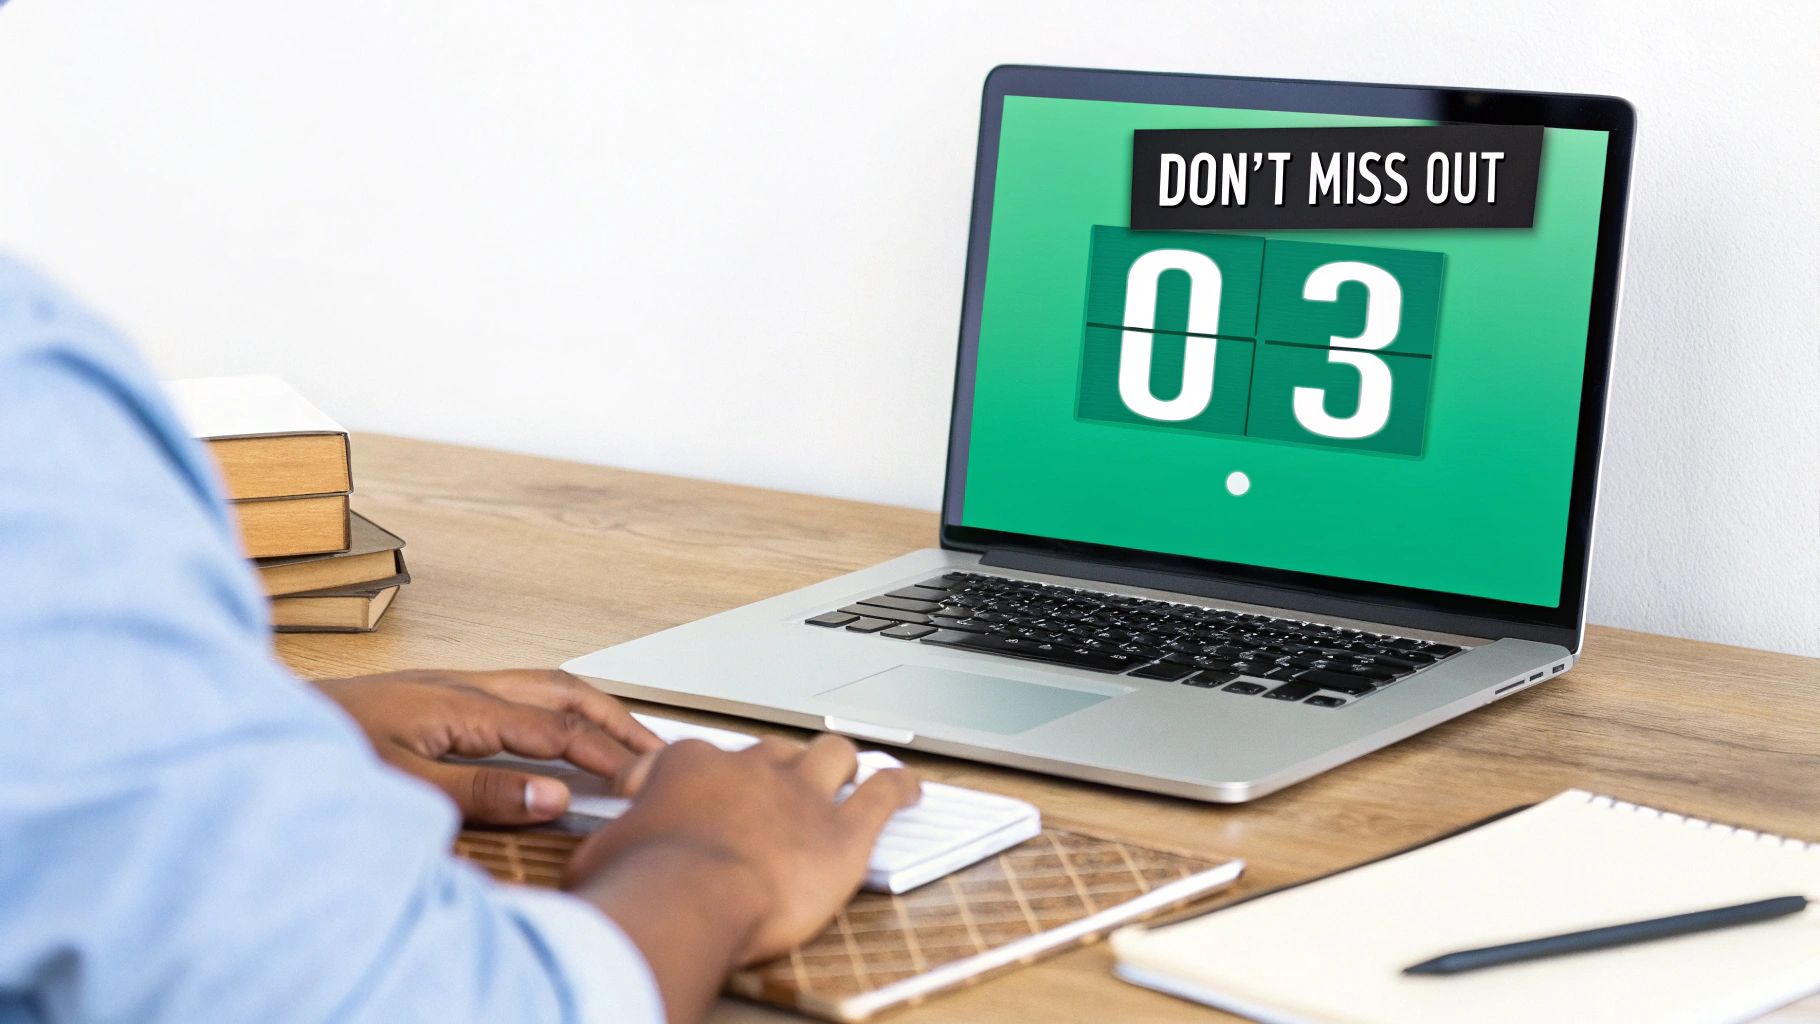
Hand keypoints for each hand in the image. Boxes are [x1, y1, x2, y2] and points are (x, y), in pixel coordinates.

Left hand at [314, 668, 663, 824]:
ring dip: (589, 710)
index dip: (605, 756)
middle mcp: (461, 684)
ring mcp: (447, 685)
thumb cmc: (319, 752)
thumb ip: (480, 793)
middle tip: (656, 751)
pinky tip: (555, 732)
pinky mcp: (433, 695)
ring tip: (623, 738)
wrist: (252, 725)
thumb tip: (552, 798)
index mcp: (461, 702)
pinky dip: (555, 709)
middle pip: (562, 692)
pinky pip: (517, 692)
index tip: (643, 781)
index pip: (557, 729)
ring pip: (542, 685)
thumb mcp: (402, 783)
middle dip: (615, 720)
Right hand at [564, 734, 918, 1022]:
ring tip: (846, 773)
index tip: (695, 796)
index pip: (697, 757)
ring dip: (839, 764)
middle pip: (772, 751)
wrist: (688, 899)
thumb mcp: (602, 854)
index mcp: (690, 765)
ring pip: (832, 755)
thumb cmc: (640, 882)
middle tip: (774, 791)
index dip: (699, 777)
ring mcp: (801, 794)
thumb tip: (601, 856)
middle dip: (775, 768)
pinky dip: (900, 786)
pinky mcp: (843, 831)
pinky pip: (884, 793)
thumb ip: (613, 842)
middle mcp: (750, 768)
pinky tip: (911, 787)